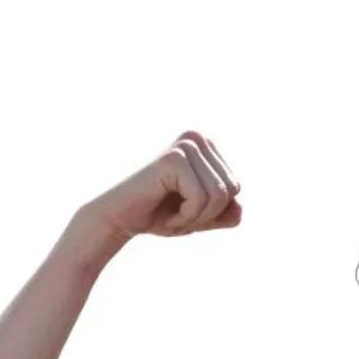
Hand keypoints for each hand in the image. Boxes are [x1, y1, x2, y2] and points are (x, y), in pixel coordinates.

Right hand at [79, 130, 242, 244]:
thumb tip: (239, 205)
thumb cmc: (161, 214)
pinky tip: (164, 211)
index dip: (214, 210)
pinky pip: (201, 199)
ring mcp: (185, 145)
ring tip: (171, 212)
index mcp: (206, 146)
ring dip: (195, 217)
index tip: (185, 206)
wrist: (119, 220)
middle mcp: (197, 138)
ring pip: (219, 196)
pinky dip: (185, 216)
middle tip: (176, 211)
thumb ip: (229, 213)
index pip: (235, 187)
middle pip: (231, 190)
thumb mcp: (204, 216)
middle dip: (207, 213)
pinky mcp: (173, 159)